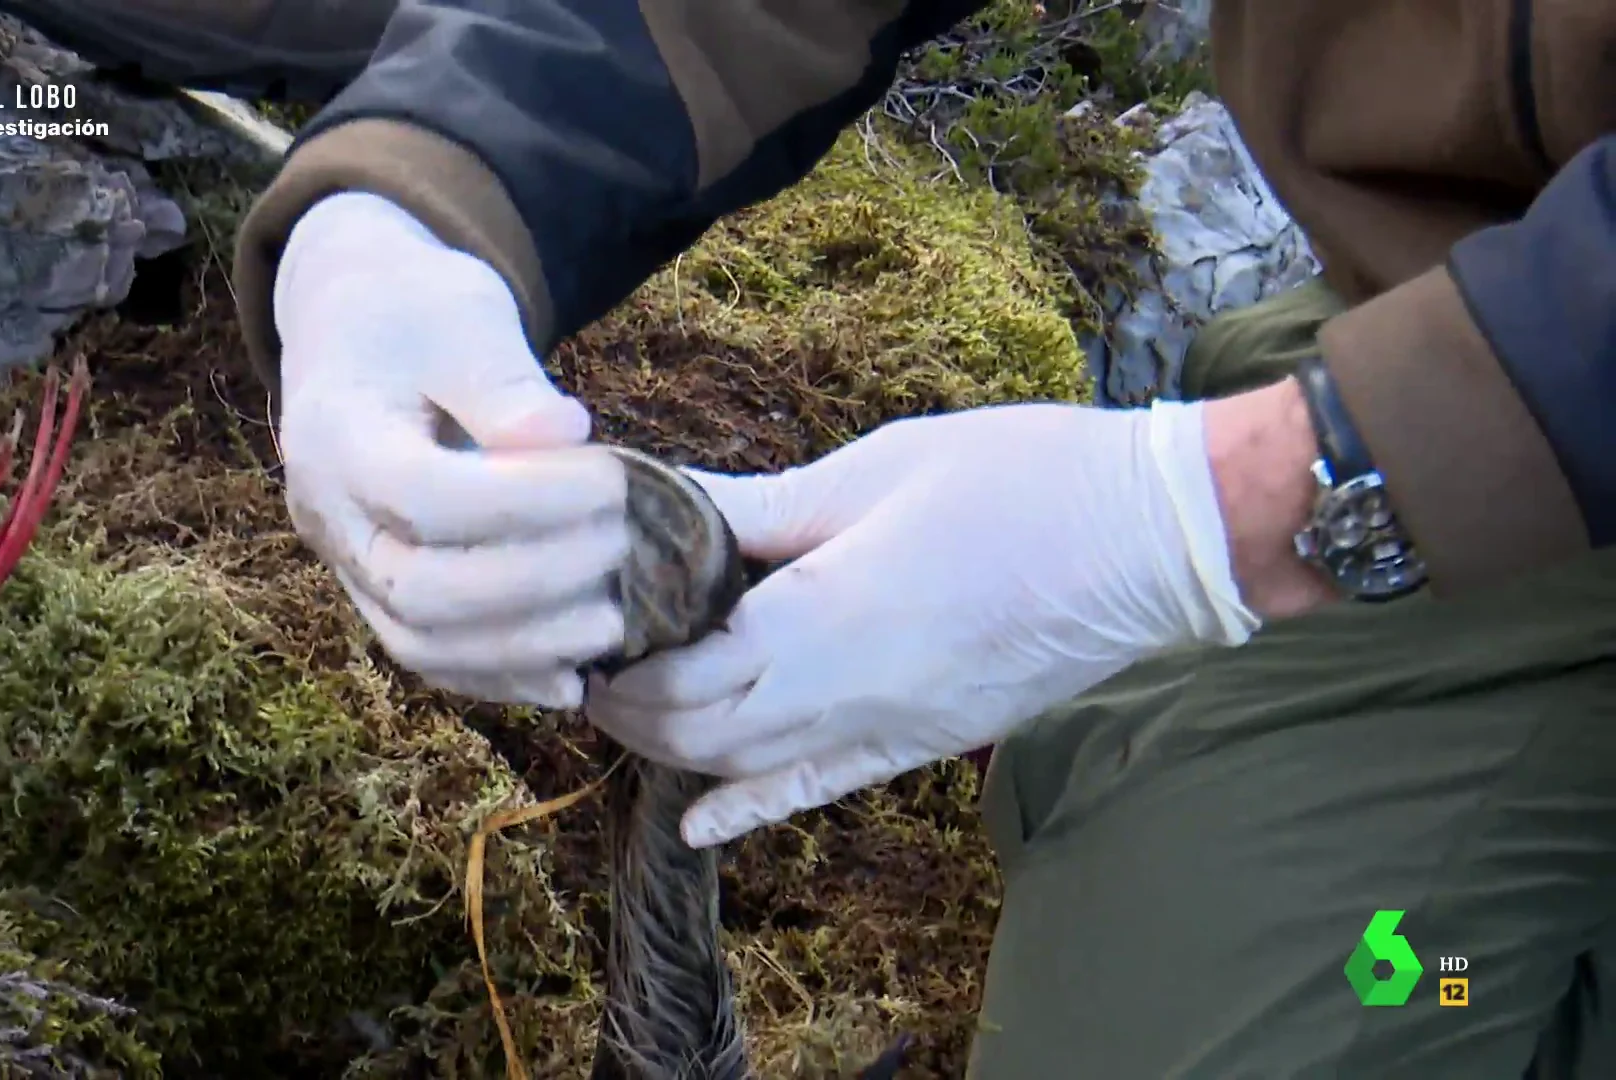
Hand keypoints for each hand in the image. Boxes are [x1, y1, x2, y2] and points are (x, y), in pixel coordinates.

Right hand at [274, 193, 627, 708]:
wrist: (355, 332)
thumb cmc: (417, 315)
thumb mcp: (461, 317)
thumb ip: (504, 381)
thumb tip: (565, 436)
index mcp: (339, 435)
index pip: (428, 496)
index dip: (531, 502)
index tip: (614, 480)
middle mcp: (329, 516)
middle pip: (421, 589)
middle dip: (536, 581)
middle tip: (623, 545)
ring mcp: (347, 566)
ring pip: (421, 644)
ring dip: (525, 645)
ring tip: (614, 619)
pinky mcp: (379, 597)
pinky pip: (432, 660)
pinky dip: (503, 676)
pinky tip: (575, 676)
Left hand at [587, 401, 1265, 847]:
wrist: (1154, 540)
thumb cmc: (1023, 480)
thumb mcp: (876, 467)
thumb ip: (761, 506)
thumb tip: (668, 506)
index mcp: (822, 615)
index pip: (680, 669)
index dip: (618, 657)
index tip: (586, 620)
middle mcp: (843, 693)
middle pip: (696, 730)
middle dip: (629, 705)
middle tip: (588, 659)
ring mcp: (886, 730)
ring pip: (744, 768)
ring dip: (674, 747)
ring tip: (627, 708)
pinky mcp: (921, 744)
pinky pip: (817, 790)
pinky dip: (748, 808)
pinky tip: (698, 821)